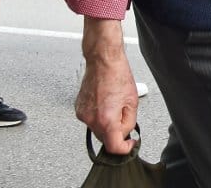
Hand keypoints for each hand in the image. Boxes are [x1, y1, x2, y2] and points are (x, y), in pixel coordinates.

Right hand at [79, 20, 139, 154]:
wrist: (103, 61)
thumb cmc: (118, 75)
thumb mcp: (132, 102)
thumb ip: (129, 122)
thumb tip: (125, 133)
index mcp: (106, 119)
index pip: (113, 147)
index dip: (124, 149)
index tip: (130, 144)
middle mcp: (91, 119)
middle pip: (105, 139)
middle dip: (116, 132)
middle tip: (124, 116)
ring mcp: (82, 114)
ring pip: (97, 129)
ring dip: (107, 124)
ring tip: (114, 105)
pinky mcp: (78, 109)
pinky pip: (91, 120)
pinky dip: (99, 117)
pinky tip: (105, 103)